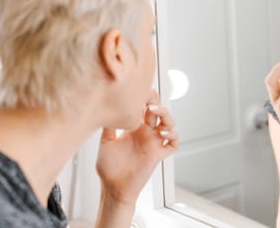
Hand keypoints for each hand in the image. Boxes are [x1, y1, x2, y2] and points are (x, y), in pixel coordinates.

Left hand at [95, 90, 177, 204]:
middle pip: (158, 112)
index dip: (145, 99)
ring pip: (169, 124)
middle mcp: (145, 133)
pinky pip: (173, 144)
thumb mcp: (105, 142)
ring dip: (166, 115)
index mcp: (134, 128)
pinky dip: (173, 137)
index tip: (139, 92)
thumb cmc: (109, 168)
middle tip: (148, 98)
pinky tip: (163, 134)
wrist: (113, 187)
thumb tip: (106, 110)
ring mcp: (153, 143)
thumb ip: (108, 127)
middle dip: (156, 102)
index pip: (144, 108)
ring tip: (155, 111)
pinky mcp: (157, 155)